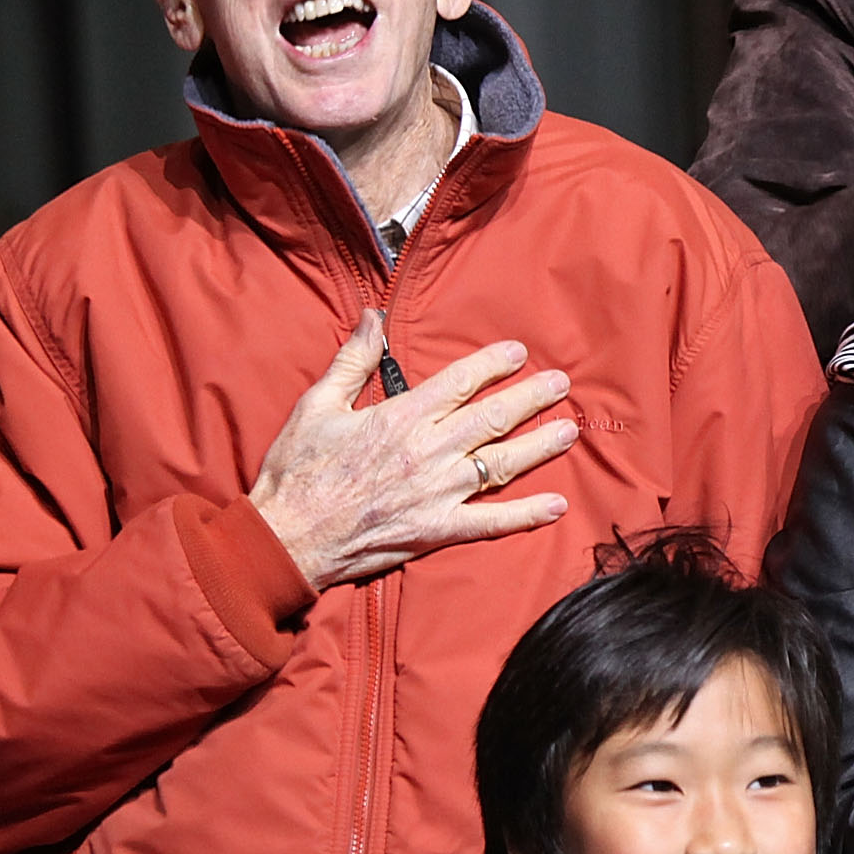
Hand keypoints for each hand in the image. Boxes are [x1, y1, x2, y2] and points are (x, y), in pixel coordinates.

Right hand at [249, 312, 578, 589]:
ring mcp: (437, 492)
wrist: (284, 537)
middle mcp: (428, 451)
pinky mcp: (436, 530)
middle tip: (562, 385)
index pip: (461, 380)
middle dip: (532, 397)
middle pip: (493, 417)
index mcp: (401, 417)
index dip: (494, 363)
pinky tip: (556, 507)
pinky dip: (525, 515)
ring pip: (502, 463)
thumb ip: (353, 360)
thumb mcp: (317, 405)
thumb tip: (373, 316)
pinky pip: (490, 522)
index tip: (519, 352)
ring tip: (569, 431)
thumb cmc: (296, 471)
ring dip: (540, 446)